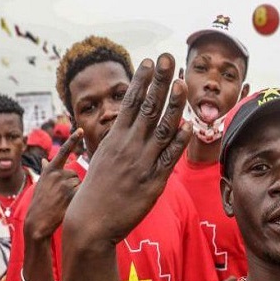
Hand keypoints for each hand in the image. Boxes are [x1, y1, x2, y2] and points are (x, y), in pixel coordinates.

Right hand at [25, 129, 82, 241]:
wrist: (37, 221)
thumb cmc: (40, 203)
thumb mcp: (41, 183)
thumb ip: (46, 171)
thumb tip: (45, 160)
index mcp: (51, 170)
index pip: (64, 151)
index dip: (73, 140)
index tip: (81, 130)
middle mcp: (58, 174)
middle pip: (76, 174)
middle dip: (72, 185)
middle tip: (60, 196)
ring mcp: (65, 183)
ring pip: (81, 184)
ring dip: (76, 192)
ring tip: (62, 201)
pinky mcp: (73, 193)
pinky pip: (83, 193)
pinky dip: (80, 199)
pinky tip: (68, 205)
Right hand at [64, 54, 191, 245]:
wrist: (91, 222)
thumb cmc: (95, 191)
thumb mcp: (100, 160)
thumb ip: (112, 142)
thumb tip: (111, 128)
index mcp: (114, 139)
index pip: (130, 103)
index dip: (141, 81)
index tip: (149, 61)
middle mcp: (128, 147)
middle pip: (147, 108)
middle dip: (158, 82)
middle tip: (168, 58)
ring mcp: (141, 163)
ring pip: (161, 129)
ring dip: (173, 105)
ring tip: (181, 84)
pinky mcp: (153, 182)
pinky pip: (169, 158)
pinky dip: (179, 141)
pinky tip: (189, 125)